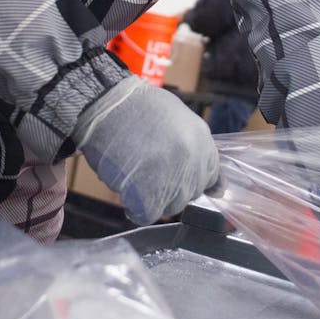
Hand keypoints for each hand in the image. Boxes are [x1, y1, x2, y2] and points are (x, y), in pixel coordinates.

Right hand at [75, 77, 219, 224]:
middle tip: (147, 169)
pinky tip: (127, 190)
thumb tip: (211, 180)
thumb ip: (192, 145)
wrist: (108, 104)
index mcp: (203, 142)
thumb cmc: (135, 105)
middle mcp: (194, 163)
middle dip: (169, 188)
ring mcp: (174, 180)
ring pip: (169, 207)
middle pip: (188, 195)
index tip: (180, 181)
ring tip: (134, 172)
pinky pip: (147, 215)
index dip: (190, 180)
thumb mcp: (176, 117)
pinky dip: (135, 208)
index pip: (211, 179)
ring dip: (152, 197)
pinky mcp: (150, 194)